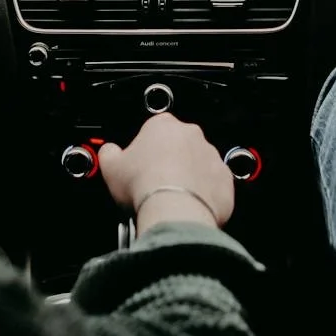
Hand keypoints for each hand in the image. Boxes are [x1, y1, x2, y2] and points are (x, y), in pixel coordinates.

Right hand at [97, 113, 234, 232]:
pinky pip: (214, 185)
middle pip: (178, 145)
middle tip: (154, 183)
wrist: (174, 210)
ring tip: (171, 198)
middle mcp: (191, 135)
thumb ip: (109, 153)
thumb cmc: (143, 185)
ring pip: (199, 164)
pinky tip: (188, 206)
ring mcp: (212, 157)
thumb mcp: (111, 166)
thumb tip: (110, 152)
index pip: (153, 129)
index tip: (139, 165)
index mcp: (163, 125)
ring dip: (188, 177)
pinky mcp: (225, 179)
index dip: (145, 148)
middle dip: (169, 161)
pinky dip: (205, 194)